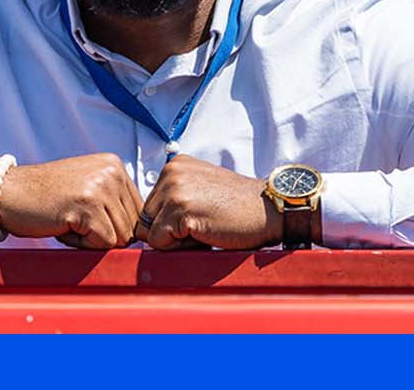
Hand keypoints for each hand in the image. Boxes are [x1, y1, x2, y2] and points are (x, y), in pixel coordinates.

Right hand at [0, 153, 142, 248]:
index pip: (138, 213)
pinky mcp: (88, 205)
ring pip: (119, 237)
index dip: (112, 225)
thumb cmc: (43, 199)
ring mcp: (101, 187)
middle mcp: (112, 171)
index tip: (83, 215)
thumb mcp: (86, 189)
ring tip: (66, 220)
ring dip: (91, 240)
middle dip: (103, 234)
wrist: (5, 192)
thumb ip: (113, 204)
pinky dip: (81, 244)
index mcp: (115, 166)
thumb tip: (141, 236)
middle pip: (131, 227)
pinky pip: (103, 243)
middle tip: (71, 218)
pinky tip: (61, 225)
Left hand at [136, 152, 278, 250]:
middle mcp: (170, 172)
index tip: (200, 214)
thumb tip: (144, 225)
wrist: (269, 209)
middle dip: (169, 231)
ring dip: (175, 240)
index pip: (149, 207)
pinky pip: (160, 244)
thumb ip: (173, 196)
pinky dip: (181, 248)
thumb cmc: (238, 206)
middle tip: (203, 223)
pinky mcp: (180, 210)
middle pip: (145, 220)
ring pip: (150, 233)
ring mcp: (174, 190)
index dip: (171, 221)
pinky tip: (205, 234)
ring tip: (204, 228)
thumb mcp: (200, 188)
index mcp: (174, 165)